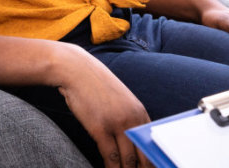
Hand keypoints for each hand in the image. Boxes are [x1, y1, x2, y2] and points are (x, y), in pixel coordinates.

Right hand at [52, 45, 151, 167]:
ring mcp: (117, 124)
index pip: (151, 144)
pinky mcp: (100, 128)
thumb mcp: (121, 101)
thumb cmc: (96, 87)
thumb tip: (133, 139)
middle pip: (143, 155)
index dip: (151, 161)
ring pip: (127, 159)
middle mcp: (133, 119)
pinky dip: (111, 167)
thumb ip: (130, 118)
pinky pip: (110, 156)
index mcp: (140, 113)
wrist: (77, 71)